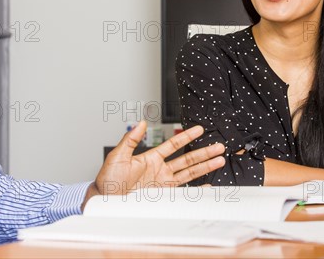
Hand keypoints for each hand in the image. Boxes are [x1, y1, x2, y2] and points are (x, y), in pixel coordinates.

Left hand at [83, 122, 224, 206]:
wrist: (104, 200)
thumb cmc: (108, 179)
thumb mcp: (118, 156)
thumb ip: (130, 139)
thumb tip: (141, 123)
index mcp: (151, 158)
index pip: (174, 145)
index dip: (187, 136)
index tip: (199, 129)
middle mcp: (160, 170)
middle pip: (187, 159)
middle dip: (203, 152)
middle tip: (218, 146)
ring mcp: (163, 183)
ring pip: (189, 173)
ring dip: (204, 167)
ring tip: (219, 160)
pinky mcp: (163, 196)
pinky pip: (183, 191)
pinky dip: (196, 189)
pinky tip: (207, 186)